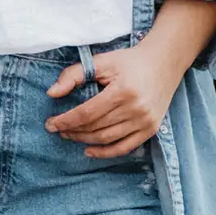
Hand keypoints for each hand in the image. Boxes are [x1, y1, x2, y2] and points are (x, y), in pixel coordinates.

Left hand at [44, 0, 215, 157]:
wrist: (164, 63)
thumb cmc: (129, 61)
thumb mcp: (101, 62)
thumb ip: (74, 75)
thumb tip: (51, 93)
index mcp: (122, 91)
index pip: (87, 113)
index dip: (66, 120)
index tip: (51, 124)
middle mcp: (136, 109)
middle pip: (95, 127)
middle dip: (73, 130)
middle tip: (58, 129)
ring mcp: (145, 121)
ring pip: (107, 139)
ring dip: (84, 140)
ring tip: (70, 135)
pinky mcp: (151, 129)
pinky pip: (125, 148)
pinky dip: (105, 153)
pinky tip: (89, 150)